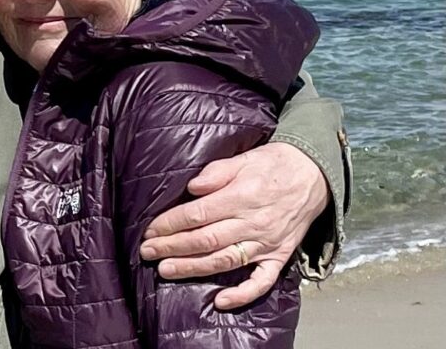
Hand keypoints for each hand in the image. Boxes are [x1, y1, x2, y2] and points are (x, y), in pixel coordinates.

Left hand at [139, 142, 329, 309]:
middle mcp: (252, 223)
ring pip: (225, 261)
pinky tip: (220, 302)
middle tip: (147, 252)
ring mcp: (266, 243)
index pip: (198, 214)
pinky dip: (243, 294)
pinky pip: (262, 281)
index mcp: (241, 197)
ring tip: (166, 271)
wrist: (313, 174)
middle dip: (173, 247)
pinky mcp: (279, 256)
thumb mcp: (243, 159)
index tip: (150, 230)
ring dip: (193, 268)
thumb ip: (216, 172)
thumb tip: (192, 188)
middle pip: (206, 240)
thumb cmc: (272, 165)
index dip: (171, 224)